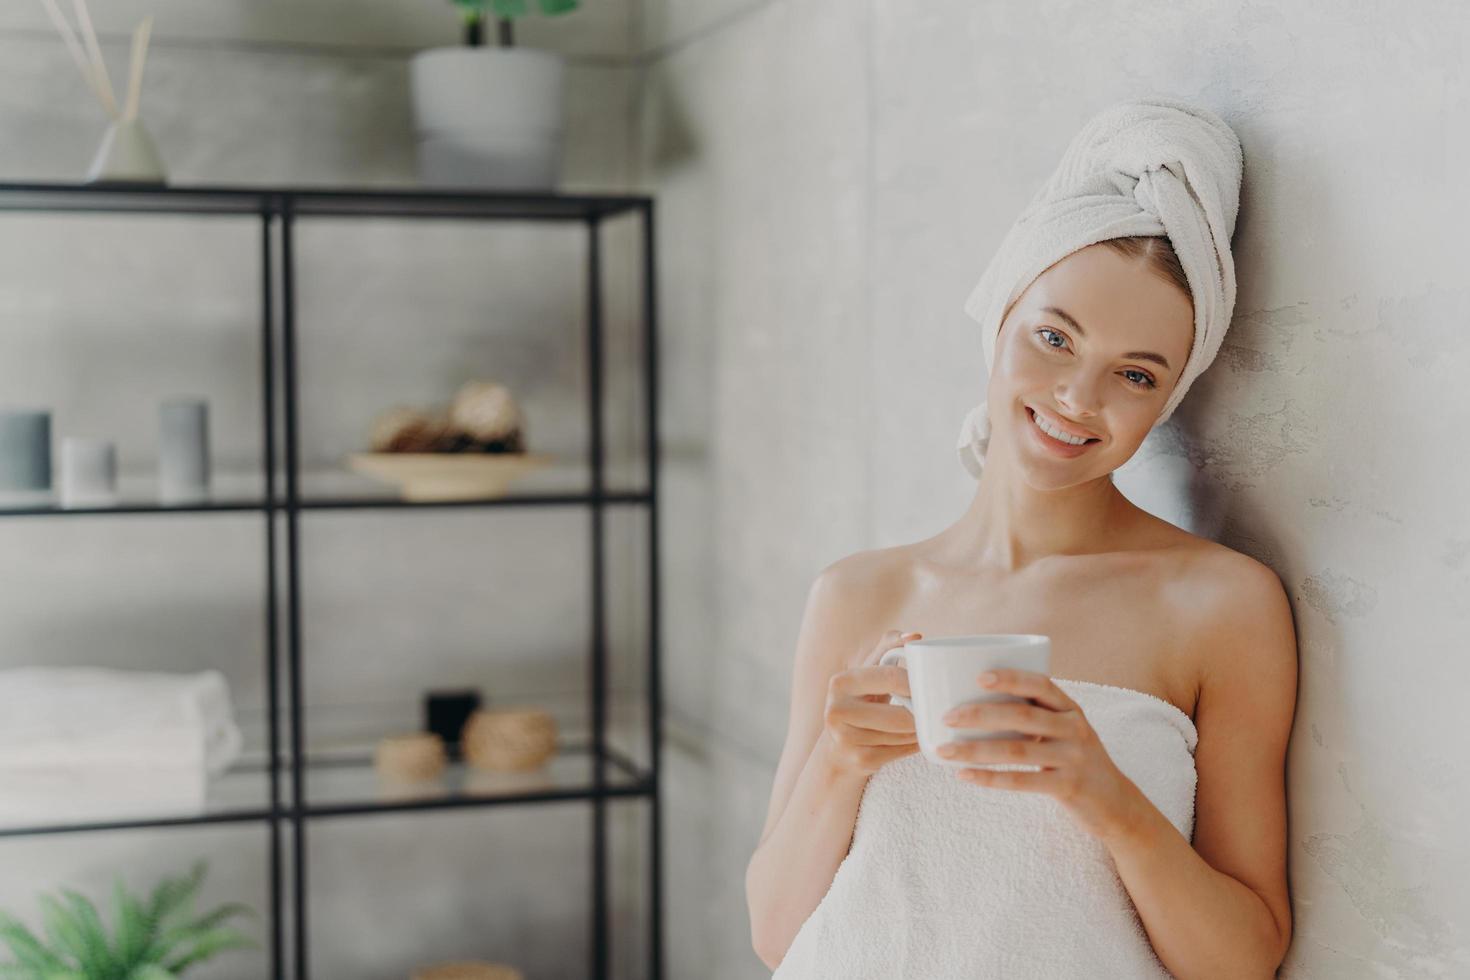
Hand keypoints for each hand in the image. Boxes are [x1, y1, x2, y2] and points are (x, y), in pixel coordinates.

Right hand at [822, 629, 924, 775]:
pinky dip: (912, 746)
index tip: (929, 686)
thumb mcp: (869, 672)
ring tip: (919, 723)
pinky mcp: (859, 761)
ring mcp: (846, 739)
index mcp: (841, 682)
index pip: (892, 677)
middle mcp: (836, 711)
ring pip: (903, 735)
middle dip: (920, 714)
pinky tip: (912, 739)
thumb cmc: (862, 701)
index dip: (916, 683)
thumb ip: (889, 648)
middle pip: (900, 715)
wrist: (838, 747)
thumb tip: (915, 637)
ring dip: (918, 731)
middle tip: (930, 709)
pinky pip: (900, 752)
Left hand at [936, 668, 1141, 840]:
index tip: (978, 676)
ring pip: (1017, 751)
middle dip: (980, 714)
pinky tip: (964, 775)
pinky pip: (1023, 782)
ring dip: (975, 750)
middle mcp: (1075, 728)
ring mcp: (1074, 758)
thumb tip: (972, 701)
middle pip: (1022, 716)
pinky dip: (990, 778)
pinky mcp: (1068, 787)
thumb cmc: (1074, 758)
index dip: (1011, 678)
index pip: (1041, 684)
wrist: (1116, 802)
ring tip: (943, 750)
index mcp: (1070, 708)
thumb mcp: (1065, 729)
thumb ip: (1034, 714)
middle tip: (947, 717)